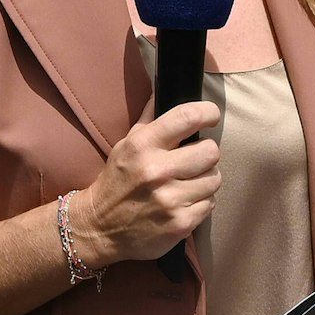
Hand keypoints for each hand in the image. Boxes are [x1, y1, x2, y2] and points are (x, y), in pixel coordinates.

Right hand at [67, 101, 221, 266]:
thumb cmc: (117, 180)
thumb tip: (166, 87)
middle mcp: (158, 170)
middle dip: (205, 154)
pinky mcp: (181, 223)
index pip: (188, 117)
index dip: (207, 113)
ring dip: (205, 180)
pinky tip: (183, 202)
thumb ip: (150, 118)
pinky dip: (200, 203)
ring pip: (214, 179)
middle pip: (211, 151)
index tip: (209, 117)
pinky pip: (210, 204)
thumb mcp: (126, 144)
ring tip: (187, 183)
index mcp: (143, 145)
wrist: (100, 227)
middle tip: (193, 159)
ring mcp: (171, 199)